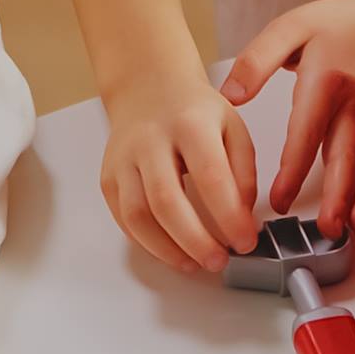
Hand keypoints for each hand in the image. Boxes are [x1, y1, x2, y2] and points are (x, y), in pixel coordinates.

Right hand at [100, 62, 260, 274]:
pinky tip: (172, 251)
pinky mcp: (108, 178)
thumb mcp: (233, 128)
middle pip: (166, 201)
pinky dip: (148, 243)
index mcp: (189, 124)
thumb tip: (242, 218)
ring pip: (138, 215)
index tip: (246, 240)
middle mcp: (150, 140)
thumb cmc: (194, 112)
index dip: (229, 216)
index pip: (210, 176)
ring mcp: (123, 160)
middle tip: (219, 261)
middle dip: (195, 241)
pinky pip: (124, 220)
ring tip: (196, 263)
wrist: (149, 89)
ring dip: (168, 249)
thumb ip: (243, 172)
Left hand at [220, 0, 354, 238]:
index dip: (294, 171)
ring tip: (351, 229)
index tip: (279, 201)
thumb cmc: (340, 24)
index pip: (307, 135)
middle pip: (345, 158)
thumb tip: (230, 95)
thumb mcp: (293, 27)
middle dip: (337, 196)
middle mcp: (353, 106)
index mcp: (326, 83)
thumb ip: (257, 60)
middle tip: (325, 228)